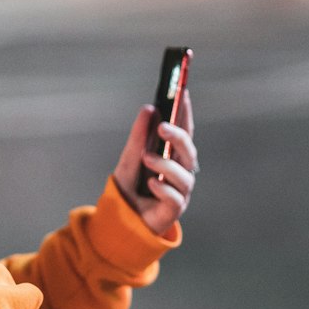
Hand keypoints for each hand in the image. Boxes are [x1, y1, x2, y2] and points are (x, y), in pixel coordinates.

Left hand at [113, 92, 196, 235]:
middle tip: (163, 127)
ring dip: (166, 164)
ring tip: (147, 159)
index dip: (185, 112)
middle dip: (178, 137)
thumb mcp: (130, 156)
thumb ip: (140, 135)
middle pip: (189, 151)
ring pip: (184, 175)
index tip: (183, 92)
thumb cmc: (130, 185)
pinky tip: (151, 184)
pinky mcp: (174, 209)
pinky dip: (163, 188)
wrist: (119, 216)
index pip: (183, 130)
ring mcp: (180, 191)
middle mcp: (180, 171)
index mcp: (172, 155)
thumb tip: (149, 109)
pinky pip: (176, 198)